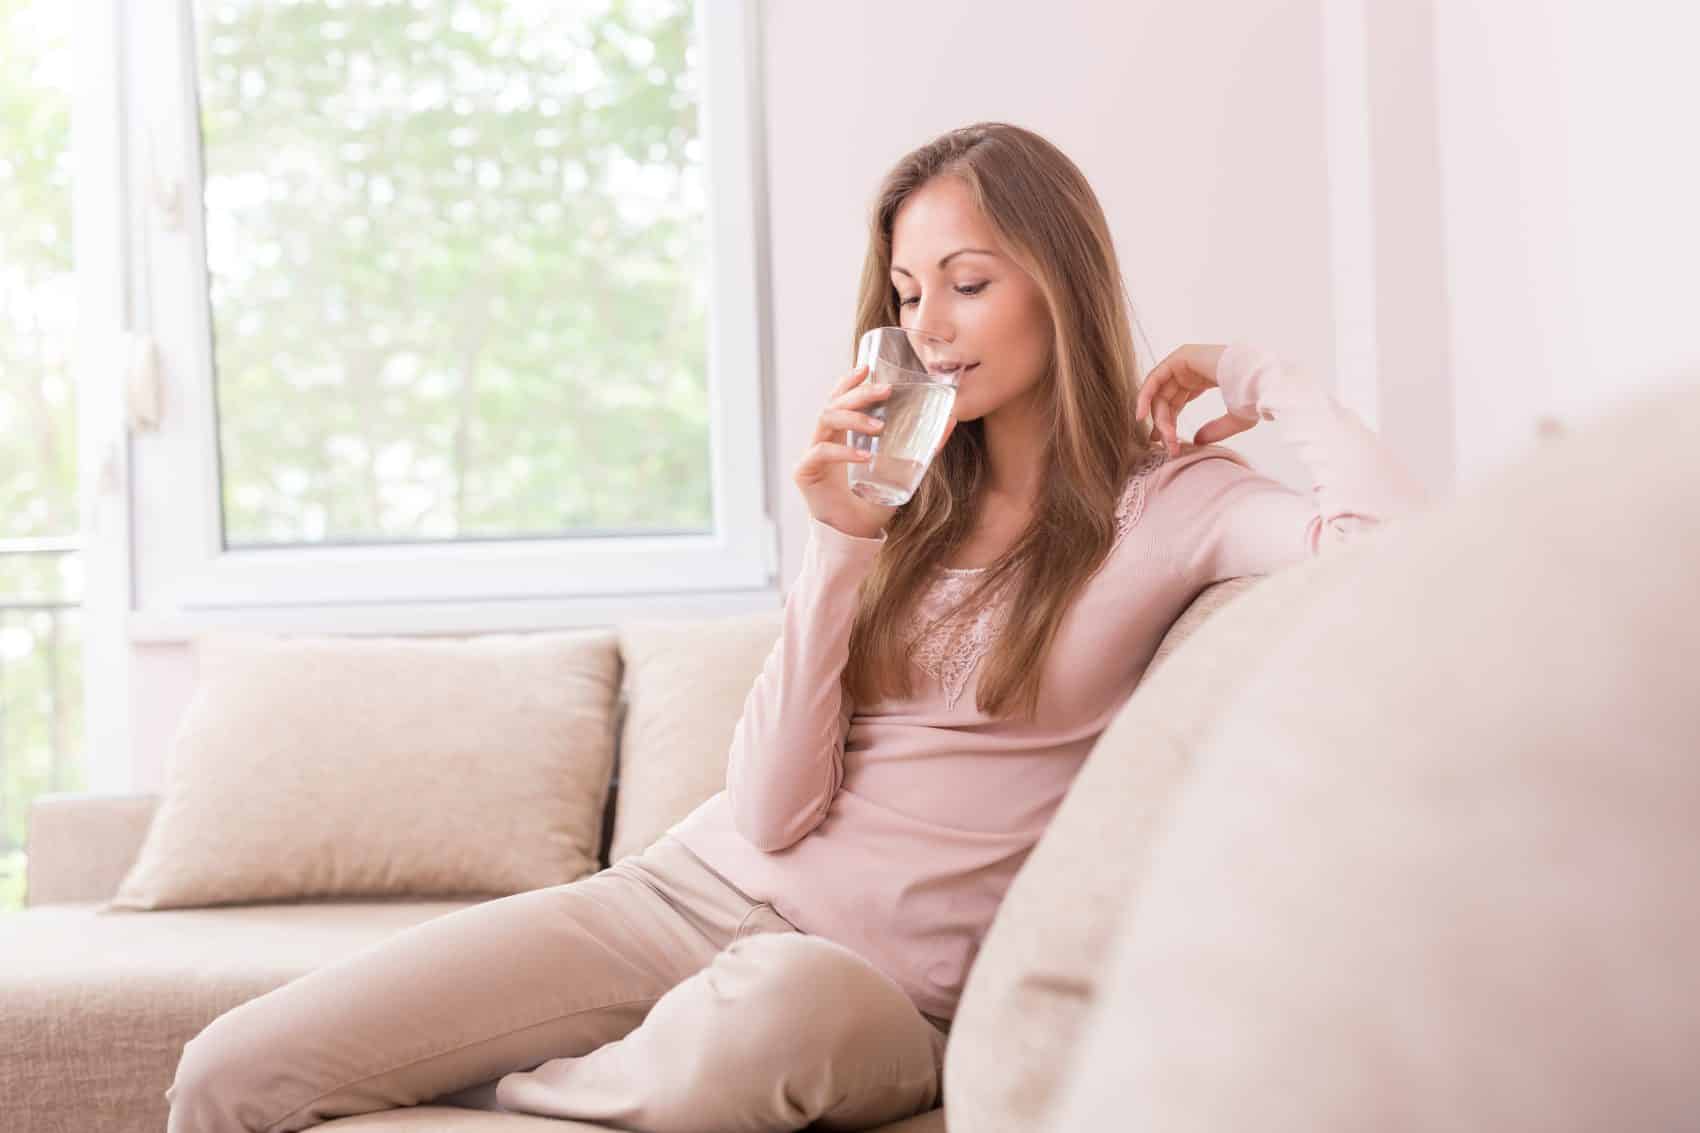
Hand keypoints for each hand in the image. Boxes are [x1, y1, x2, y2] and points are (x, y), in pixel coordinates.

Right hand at [793, 362, 956, 539]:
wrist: (854, 535)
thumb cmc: (873, 501)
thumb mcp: (902, 470)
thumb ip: (922, 447)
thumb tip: (951, 421)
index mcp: (841, 434)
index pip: (840, 398)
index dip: (850, 381)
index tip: (867, 368)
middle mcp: (824, 438)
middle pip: (835, 403)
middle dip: (859, 394)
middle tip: (885, 391)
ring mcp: (812, 454)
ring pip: (826, 420)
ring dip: (854, 418)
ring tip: (879, 427)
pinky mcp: (805, 473)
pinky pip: (822, 452)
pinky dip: (844, 452)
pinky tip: (865, 457)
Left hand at [1136, 343, 1255, 455]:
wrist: (1261, 380)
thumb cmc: (1255, 396)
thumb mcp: (1235, 419)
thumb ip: (1215, 430)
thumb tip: (1196, 441)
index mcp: (1204, 378)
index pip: (1176, 402)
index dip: (1169, 423)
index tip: (1167, 444)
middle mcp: (1191, 369)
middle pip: (1166, 400)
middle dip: (1163, 424)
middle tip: (1164, 445)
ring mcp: (1185, 361)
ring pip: (1160, 393)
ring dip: (1158, 417)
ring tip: (1158, 438)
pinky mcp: (1180, 357)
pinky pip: (1155, 379)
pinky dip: (1145, 397)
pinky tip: (1141, 416)